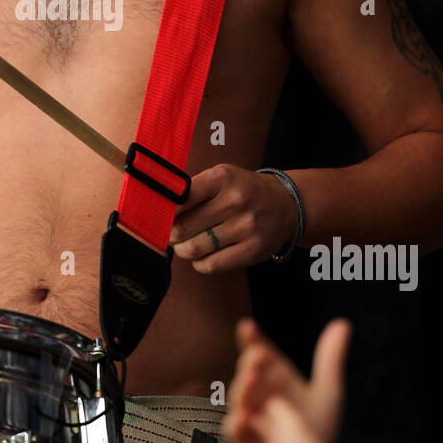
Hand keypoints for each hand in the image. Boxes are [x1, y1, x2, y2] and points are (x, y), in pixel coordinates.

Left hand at [169, 164, 297, 273]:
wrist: (286, 204)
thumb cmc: (243, 190)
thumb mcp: (220, 177)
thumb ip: (191, 190)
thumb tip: (157, 209)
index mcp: (221, 178)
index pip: (178, 199)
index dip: (163, 212)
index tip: (159, 217)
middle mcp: (234, 201)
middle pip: (181, 228)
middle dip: (171, 235)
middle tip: (172, 234)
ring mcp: (245, 227)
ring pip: (193, 249)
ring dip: (183, 250)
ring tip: (186, 244)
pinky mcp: (252, 250)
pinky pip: (211, 265)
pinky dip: (199, 263)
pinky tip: (203, 254)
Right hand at [224, 317, 350, 442]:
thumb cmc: (315, 429)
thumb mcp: (327, 392)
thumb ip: (330, 358)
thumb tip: (342, 323)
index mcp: (273, 378)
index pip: (257, 353)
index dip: (251, 340)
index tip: (248, 327)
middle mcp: (257, 394)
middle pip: (247, 373)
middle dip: (250, 362)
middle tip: (259, 353)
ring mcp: (248, 417)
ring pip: (238, 399)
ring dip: (242, 387)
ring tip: (252, 376)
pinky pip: (234, 432)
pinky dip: (236, 424)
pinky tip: (244, 416)